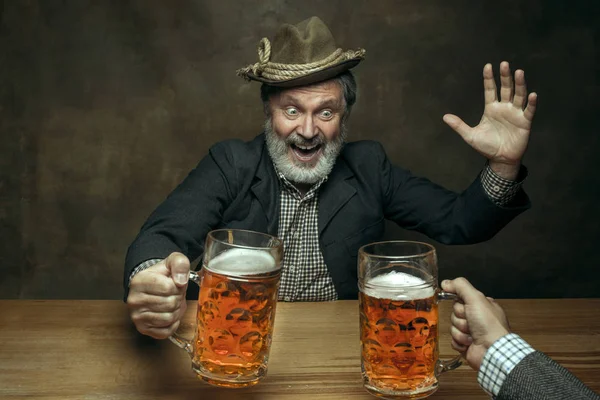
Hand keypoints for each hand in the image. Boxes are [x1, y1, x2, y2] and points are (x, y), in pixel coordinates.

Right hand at [127, 252, 189, 338]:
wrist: (151, 286)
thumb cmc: (162, 275)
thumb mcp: (172, 261)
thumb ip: (180, 264)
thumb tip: (181, 282)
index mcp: (139, 281)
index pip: (169, 287)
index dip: (179, 286)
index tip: (175, 284)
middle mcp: (134, 300)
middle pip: (170, 304)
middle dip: (178, 299)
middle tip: (175, 295)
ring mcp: (137, 316)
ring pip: (169, 318)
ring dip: (177, 311)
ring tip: (173, 303)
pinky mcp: (143, 329)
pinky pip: (166, 332)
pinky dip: (173, 324)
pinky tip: (170, 313)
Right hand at [441, 277, 509, 370]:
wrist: (492, 350)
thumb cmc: (488, 324)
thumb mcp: (476, 298)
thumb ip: (460, 286)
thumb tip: (445, 282)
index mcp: (481, 306)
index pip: (460, 300)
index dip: (459, 304)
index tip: (465, 307)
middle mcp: (477, 318)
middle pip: (454, 313)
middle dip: (461, 319)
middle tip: (471, 323)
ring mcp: (472, 332)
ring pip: (453, 327)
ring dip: (461, 332)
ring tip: (472, 336)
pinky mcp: (466, 345)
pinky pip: (453, 340)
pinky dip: (459, 342)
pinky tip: (469, 344)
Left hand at [443, 62, 537, 179]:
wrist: (500, 159)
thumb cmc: (487, 147)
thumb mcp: (470, 136)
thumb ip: (459, 125)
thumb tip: (444, 117)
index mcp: (491, 109)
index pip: (490, 90)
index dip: (489, 79)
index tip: (488, 66)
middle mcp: (504, 108)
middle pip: (506, 88)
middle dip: (505, 76)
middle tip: (504, 64)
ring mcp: (515, 113)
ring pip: (518, 95)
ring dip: (519, 84)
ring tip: (518, 72)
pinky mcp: (524, 122)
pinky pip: (529, 110)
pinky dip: (531, 103)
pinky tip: (532, 94)